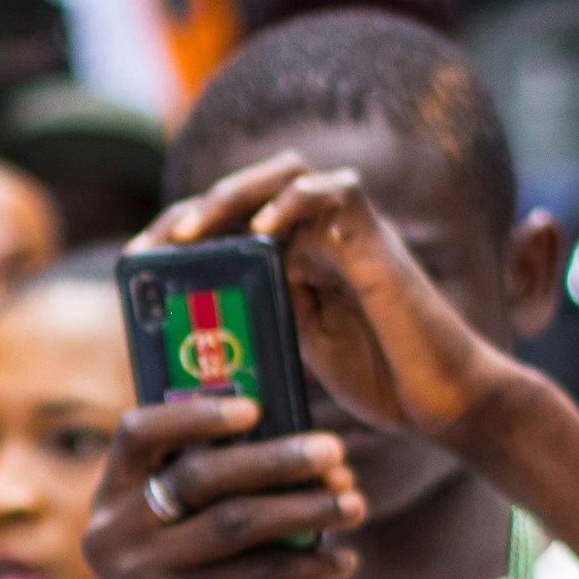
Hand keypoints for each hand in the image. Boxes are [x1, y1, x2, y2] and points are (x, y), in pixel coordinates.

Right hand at [79, 393, 358, 578]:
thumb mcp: (191, 531)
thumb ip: (220, 489)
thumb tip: (310, 449)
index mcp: (111, 498)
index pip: (137, 433)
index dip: (194, 414)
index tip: (255, 409)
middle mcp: (113, 533)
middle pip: (200, 476)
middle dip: (277, 459)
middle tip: (336, 452)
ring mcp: (140, 575)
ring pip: (236, 522)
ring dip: (305, 507)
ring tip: (354, 502)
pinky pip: (256, 574)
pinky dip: (308, 564)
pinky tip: (343, 559)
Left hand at [140, 153, 524, 445]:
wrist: (443, 403)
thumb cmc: (377, 381)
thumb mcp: (294, 346)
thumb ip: (257, 313)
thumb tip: (192, 309)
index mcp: (296, 258)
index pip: (230, 222)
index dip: (179, 232)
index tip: (135, 261)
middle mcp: (321, 235)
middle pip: (251, 186)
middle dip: (195, 207)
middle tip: (154, 244)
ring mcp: (350, 233)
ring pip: (287, 174)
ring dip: (232, 194)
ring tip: (190, 230)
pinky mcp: (377, 241)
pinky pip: (336, 193)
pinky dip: (295, 201)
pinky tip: (263, 226)